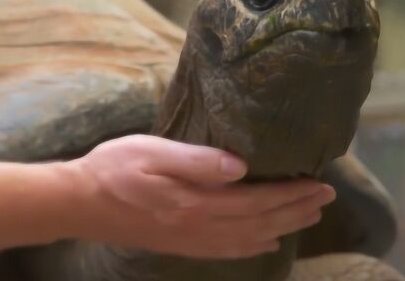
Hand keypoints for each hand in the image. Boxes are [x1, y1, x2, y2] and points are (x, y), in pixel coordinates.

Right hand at [61, 135, 335, 258]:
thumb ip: (196, 161)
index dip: (291, 194)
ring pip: (248, 239)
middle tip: (326, 199)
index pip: (257, 200)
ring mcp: (189, 240)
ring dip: (282, 228)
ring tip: (306, 219)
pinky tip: (264, 242)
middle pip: (259, 222)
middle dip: (296, 211)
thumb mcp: (152, 152)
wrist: (78, 203)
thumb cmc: (113, 168)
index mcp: (196, 202)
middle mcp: (199, 227)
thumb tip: (240, 167)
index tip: (320, 185)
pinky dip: (252, 247)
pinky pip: (225, 251)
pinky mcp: (179, 245)